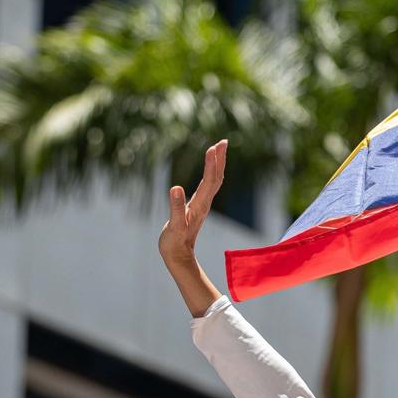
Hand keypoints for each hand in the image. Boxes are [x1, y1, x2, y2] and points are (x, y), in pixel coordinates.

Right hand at [158, 139, 226, 264]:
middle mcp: (204, 203)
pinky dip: (210, 173)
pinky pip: (208, 186)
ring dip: (217, 164)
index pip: (209, 180)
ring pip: (214, 181)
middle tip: (223, 141)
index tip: (213, 147)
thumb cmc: (174, 242)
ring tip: (218, 149)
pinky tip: (209, 169)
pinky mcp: (198, 207)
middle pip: (216, 177)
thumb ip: (175, 208)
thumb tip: (175, 188)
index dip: (211, 164)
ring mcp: (202, 204)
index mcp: (199, 205)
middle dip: (220, 159)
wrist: (179, 256)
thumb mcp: (173, 226)